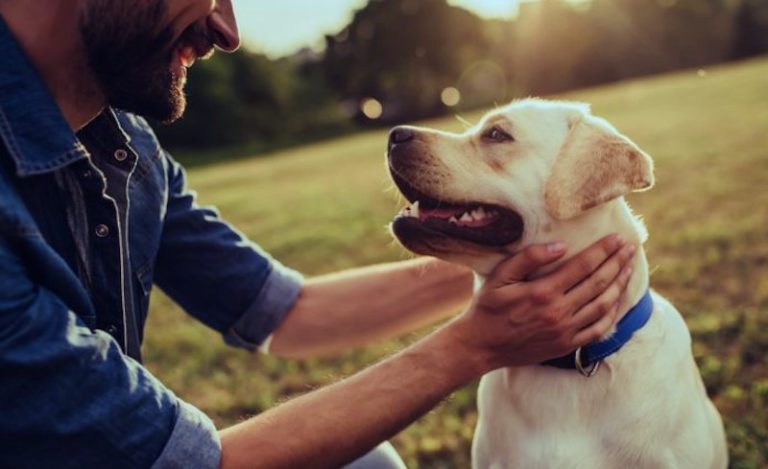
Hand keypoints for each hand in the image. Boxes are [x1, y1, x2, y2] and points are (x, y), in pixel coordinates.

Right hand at [448, 235, 635, 371]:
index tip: (617, 238)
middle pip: (598, 283)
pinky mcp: (566, 345)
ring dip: (619, 285)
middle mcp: (558, 312)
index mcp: (543, 291)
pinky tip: (617, 300)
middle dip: (617, 263)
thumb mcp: (500, 276)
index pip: (583, 266)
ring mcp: (565, 331)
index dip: (603, 250)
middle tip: (630, 248)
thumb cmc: (488, 307)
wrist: (481, 346)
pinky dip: (612, 313)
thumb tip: (560, 246)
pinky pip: (598, 329)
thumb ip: (528, 258)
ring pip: (603, 305)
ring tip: (628, 269)